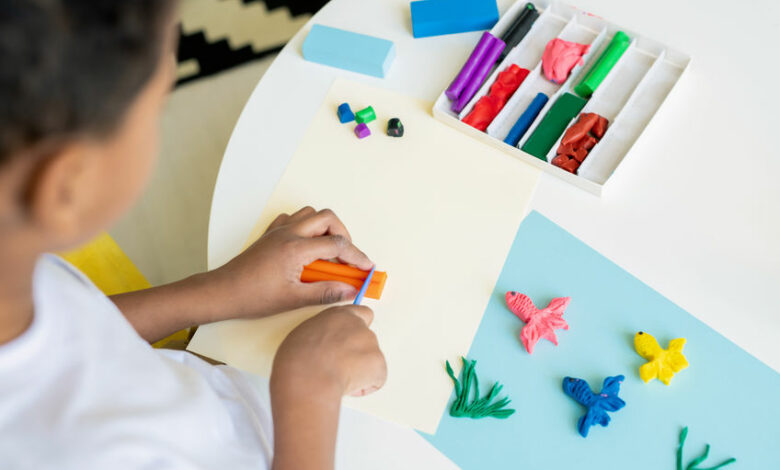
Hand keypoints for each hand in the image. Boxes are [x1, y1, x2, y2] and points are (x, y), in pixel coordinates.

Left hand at [208, 207, 372, 320]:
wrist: (223, 292)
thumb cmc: (253, 297)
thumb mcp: (293, 300)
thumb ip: (325, 292)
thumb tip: (350, 291)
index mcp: (295, 249)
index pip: (337, 245)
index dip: (357, 257)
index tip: (367, 268)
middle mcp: (288, 233)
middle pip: (327, 219)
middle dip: (344, 235)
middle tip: (348, 258)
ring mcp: (278, 231)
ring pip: (310, 214)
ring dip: (325, 228)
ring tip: (329, 252)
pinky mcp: (270, 235)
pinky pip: (293, 219)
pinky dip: (306, 227)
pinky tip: (307, 247)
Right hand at [269, 306, 386, 469]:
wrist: (308, 377)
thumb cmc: (298, 359)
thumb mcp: (304, 334)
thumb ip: (323, 333)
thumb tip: (323, 346)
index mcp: (339, 315)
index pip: (361, 313)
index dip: (358, 328)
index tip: (352, 339)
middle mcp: (358, 325)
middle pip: (366, 339)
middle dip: (358, 353)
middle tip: (340, 367)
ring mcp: (371, 343)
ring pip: (371, 360)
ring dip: (360, 370)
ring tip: (338, 378)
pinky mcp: (379, 364)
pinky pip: (377, 378)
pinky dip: (366, 386)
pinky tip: (347, 386)